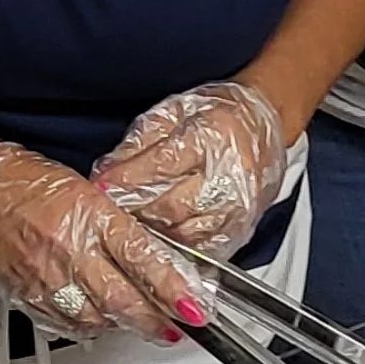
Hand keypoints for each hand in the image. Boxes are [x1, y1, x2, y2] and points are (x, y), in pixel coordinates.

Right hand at [0, 117, 206, 339]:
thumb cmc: (27, 182)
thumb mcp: (87, 192)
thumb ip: (118, 227)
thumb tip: (153, 259)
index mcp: (90, 214)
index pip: (142, 258)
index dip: (173, 288)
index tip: (194, 306)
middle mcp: (69, 248)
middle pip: (123, 299)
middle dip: (155, 320)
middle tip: (176, 328)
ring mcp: (45, 275)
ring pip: (96, 318)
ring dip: (123, 326)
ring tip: (141, 324)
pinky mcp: (26, 293)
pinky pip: (64, 323)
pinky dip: (88, 327)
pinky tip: (100, 322)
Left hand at [97, 79, 287, 256]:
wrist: (264, 124)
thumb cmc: (217, 115)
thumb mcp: (172, 113)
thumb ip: (138, 144)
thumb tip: (106, 173)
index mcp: (212, 135)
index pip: (162, 165)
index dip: (126, 179)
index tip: (100, 187)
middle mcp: (230, 174)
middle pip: (172, 206)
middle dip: (134, 211)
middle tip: (108, 213)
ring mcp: (239, 207)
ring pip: (185, 234)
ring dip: (152, 234)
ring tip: (130, 227)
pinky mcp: (242, 230)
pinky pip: (203, 250)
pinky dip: (176, 250)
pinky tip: (158, 242)